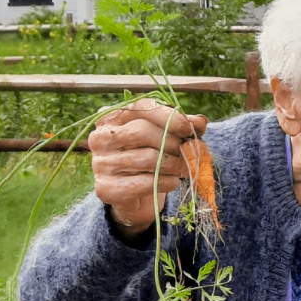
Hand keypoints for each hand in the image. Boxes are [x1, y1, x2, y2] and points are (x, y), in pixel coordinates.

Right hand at [87, 99, 207, 236]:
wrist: (135, 193)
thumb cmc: (151, 155)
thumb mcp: (166, 135)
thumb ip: (183, 126)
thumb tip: (200, 121)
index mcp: (112, 117)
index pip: (141, 108)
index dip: (169, 117)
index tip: (189, 128)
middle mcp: (100, 137)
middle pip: (142, 132)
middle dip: (173, 142)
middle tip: (189, 151)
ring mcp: (100, 163)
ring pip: (147, 158)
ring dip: (174, 164)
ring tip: (185, 167)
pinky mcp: (106, 188)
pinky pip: (145, 182)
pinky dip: (167, 181)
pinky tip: (173, 181)